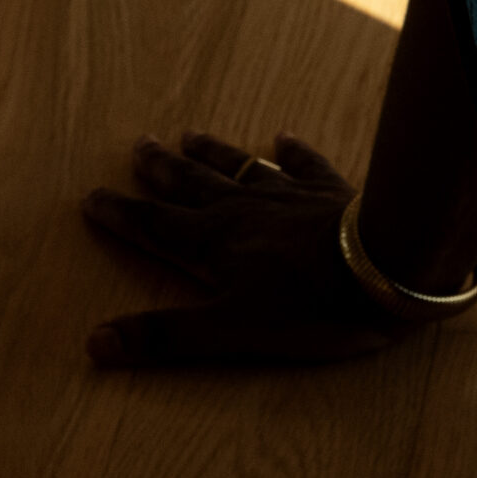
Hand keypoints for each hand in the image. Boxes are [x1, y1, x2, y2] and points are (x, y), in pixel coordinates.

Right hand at [82, 131, 401, 366]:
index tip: (91, 196)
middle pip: (193, 184)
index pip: (155, 226)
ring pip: (240, 167)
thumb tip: (95, 343)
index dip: (121, 214)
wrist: (385, 266)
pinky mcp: (330, 191)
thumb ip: (165, 336)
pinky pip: (305, 163)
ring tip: (189, 134)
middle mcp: (244, 210)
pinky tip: (285, 138)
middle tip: (138, 145)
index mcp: (213, 244)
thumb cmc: (308, 306)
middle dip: (162, 170)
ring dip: (213, 152)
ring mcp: (289, 195)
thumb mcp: (229, 331)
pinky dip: (292, 151)